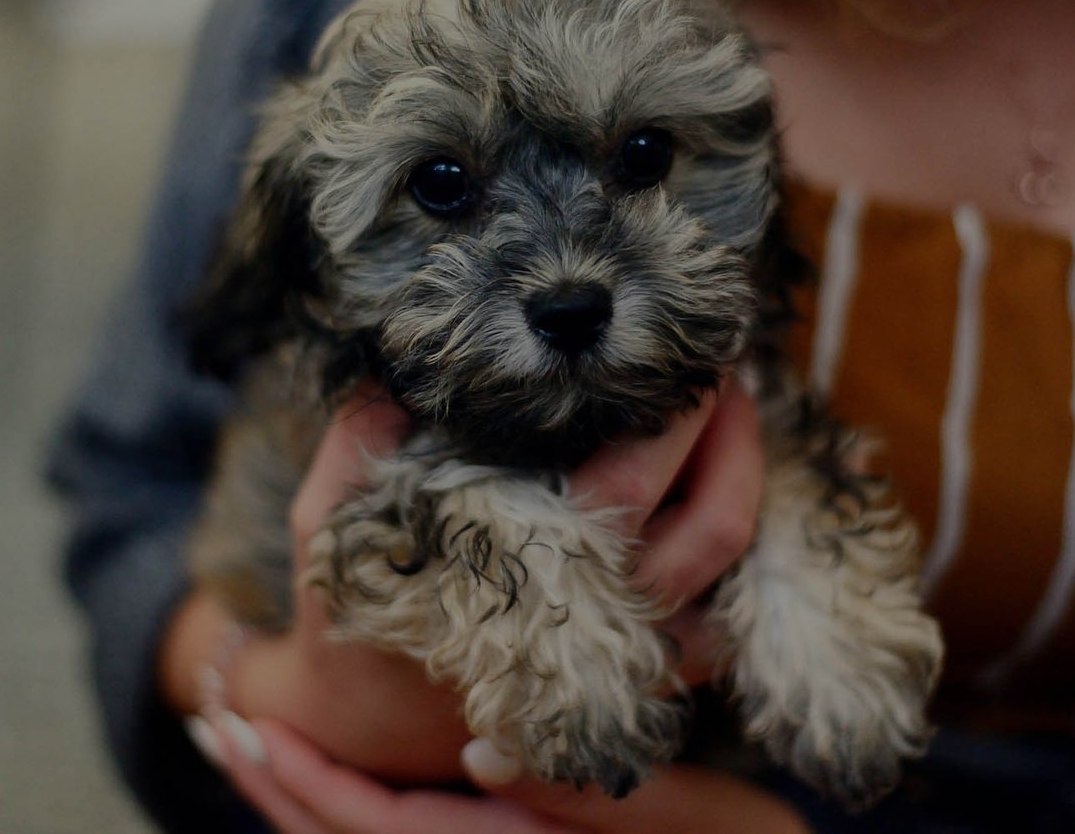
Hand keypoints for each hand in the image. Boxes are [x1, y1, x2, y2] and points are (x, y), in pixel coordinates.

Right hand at [163, 378, 766, 785]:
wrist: (367, 728)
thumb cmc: (352, 617)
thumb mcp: (328, 523)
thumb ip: (358, 440)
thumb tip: (396, 363)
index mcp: (529, 570)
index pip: (632, 479)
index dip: (677, 413)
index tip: (680, 347)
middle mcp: (599, 618)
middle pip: (711, 518)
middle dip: (729, 426)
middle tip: (719, 359)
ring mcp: (634, 655)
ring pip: (730, 562)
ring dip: (747, 473)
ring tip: (733, 403)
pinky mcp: (651, 678)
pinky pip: (727, 608)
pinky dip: (740, 542)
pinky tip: (722, 478)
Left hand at [190, 717, 809, 833]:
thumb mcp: (681, 818)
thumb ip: (580, 796)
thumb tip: (477, 755)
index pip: (379, 832)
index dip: (306, 782)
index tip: (249, 729)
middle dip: (278, 789)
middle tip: (218, 726)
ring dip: (304, 798)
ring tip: (253, 746)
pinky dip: (357, 808)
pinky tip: (343, 776)